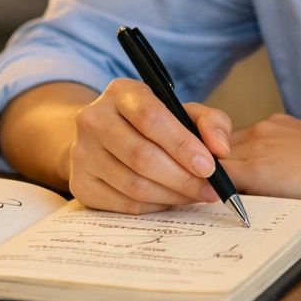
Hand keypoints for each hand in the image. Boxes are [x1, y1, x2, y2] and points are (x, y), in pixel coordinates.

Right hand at [66, 77, 232, 213]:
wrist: (104, 135)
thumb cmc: (153, 123)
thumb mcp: (182, 111)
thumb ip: (210, 122)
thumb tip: (220, 150)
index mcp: (121, 92)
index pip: (152, 119)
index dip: (183, 145)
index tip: (209, 166)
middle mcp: (93, 119)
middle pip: (141, 156)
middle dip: (182, 178)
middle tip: (209, 190)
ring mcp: (82, 153)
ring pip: (133, 184)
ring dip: (172, 196)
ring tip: (195, 196)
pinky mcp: (80, 183)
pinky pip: (123, 204)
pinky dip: (153, 207)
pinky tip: (170, 201)